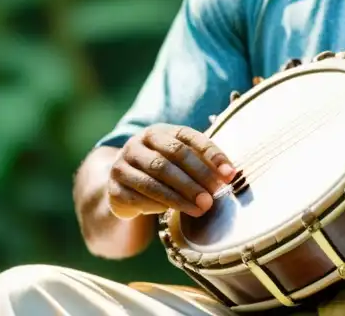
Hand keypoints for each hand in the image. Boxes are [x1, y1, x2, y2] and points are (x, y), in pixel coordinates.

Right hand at [107, 124, 234, 219]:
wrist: (123, 184)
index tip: (229, 174)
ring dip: (180, 196)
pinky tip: (170, 213)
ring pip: (154, 179)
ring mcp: (122, 164)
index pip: (188, 138)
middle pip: (170, 157)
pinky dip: (157, 205)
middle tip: (213, 196)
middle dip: (196, 177)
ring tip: (201, 208)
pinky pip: (138, 197)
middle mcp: (137, 143)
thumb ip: (202, 163)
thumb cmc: (162, 171)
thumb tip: (230, 174)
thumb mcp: (180, 161)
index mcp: (159, 131)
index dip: (211, 154)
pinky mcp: (114, 188)